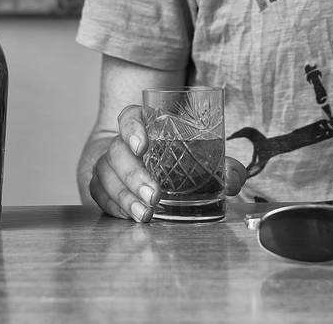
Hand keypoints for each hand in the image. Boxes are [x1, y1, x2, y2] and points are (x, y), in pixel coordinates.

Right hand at [88, 105, 247, 222]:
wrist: (150, 167)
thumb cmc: (178, 159)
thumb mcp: (203, 158)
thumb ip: (223, 166)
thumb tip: (233, 179)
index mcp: (144, 125)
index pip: (130, 116)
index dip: (132, 128)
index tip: (142, 146)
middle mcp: (122, 142)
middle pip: (117, 151)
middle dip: (133, 175)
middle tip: (154, 195)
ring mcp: (108, 163)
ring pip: (105, 174)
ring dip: (124, 196)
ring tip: (145, 213)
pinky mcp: (101, 185)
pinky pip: (100, 194)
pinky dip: (114, 206)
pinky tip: (130, 216)